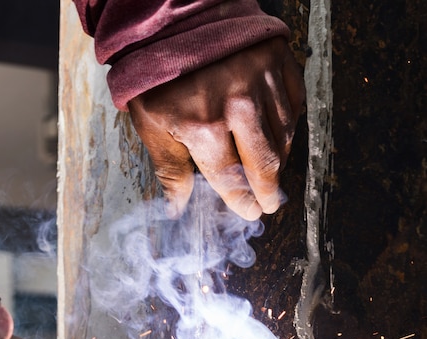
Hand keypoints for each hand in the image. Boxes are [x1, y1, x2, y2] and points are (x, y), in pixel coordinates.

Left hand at [128, 37, 304, 220]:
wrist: (175, 16)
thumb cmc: (158, 73)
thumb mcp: (151, 123)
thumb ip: (170, 168)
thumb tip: (178, 207)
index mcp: (204, 126)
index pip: (230, 179)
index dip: (241, 202)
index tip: (249, 212)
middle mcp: (239, 106)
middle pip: (265, 164)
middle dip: (268, 191)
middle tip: (269, 203)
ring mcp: (263, 81)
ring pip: (284, 137)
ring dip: (280, 162)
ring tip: (272, 176)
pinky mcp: (278, 61)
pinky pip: (294, 105)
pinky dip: (289, 127)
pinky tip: (280, 140)